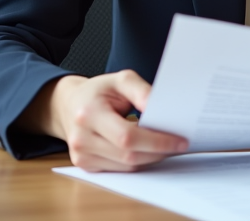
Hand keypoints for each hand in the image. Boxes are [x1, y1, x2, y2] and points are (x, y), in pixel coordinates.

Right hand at [29, 70, 188, 171]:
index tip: (180, 140)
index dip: (156, 141)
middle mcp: (81, 138)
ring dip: (151, 158)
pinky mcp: (86, 165)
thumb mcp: (121, 80)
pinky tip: (149, 151)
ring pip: (126, 166)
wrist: (69, 104)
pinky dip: (138, 162)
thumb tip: (161, 109)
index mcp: (89, 114)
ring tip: (168, 147)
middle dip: (159, 152)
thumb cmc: (98, 91)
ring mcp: (82, 155)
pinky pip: (119, 169)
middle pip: (129, 155)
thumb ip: (142, 91)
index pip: (127, 136)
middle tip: (179, 145)